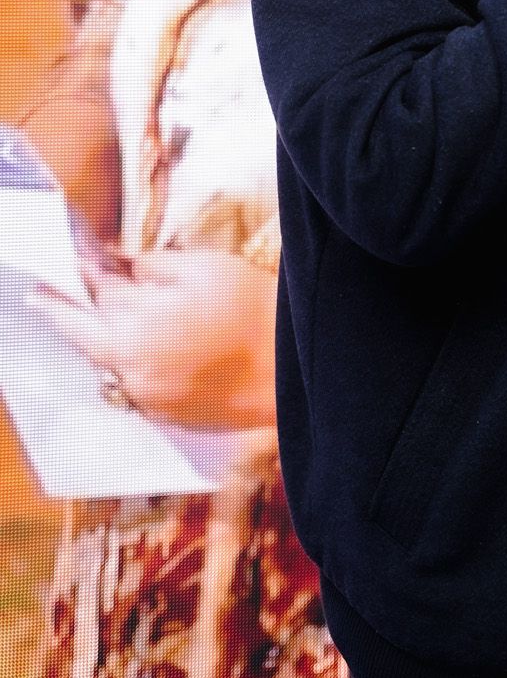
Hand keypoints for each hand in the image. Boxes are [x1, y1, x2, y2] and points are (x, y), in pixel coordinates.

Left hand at [27, 248, 277, 429]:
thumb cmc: (254, 310)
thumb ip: (154, 267)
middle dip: (65, 311)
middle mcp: (130, 368)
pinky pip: (134, 386)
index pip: (97, 293)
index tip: (73, 262)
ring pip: (109, 363)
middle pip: (84, 334)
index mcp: (135, 327)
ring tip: (114, 319)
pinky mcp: (166, 415)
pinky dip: (133, 366)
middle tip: (43, 297)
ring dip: (105, 339)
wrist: (292, 368)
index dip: (87, 273)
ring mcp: (146, 397)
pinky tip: (155, 349)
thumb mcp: (205, 268)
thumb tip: (126, 268)